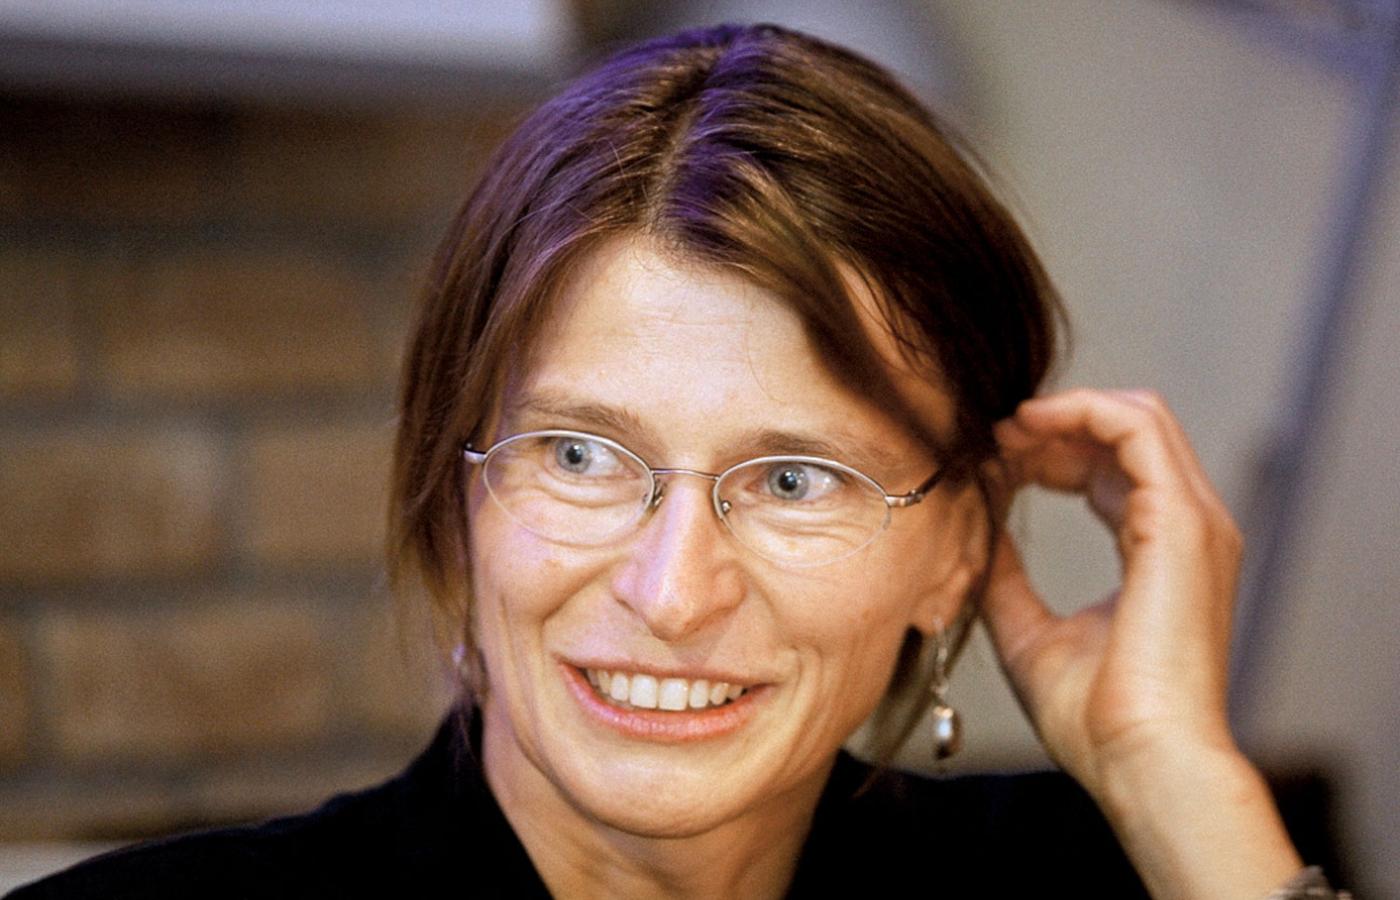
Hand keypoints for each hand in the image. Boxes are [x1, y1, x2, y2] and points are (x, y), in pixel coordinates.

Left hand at [985, 389, 1299, 898]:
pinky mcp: (1181, 522)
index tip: (993, 458)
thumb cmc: (1095, 717)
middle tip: (992, 437)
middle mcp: (1185, 527)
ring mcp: (1192, 520)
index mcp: (1158, 550)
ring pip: (1138, 416)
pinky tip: (1025, 431)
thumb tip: (975, 536)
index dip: (1049, 452)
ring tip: (1005, 429)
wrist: (1139, 759)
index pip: (1110, 469)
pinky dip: (1080, 414)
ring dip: (1065, 411)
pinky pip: (1138, 430)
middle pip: (1125, 432)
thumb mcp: (1030, 632)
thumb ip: (1006, 577)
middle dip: (1055, 423)